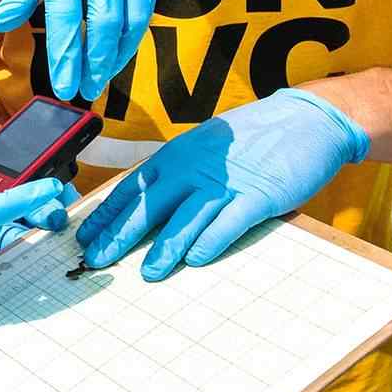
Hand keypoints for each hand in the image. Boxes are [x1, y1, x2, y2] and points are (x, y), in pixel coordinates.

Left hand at [0, 0, 161, 101]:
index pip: (66, 17)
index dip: (67, 56)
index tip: (65, 88)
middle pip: (106, 22)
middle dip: (97, 62)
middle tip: (87, 90)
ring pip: (133, 16)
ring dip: (119, 52)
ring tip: (102, 75)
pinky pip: (146, 2)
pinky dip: (133, 30)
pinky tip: (118, 48)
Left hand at [76, 89, 369, 278]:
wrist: (306, 118)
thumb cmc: (252, 139)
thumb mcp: (204, 149)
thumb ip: (178, 174)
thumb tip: (148, 206)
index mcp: (176, 156)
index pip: (131, 188)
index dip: (107, 214)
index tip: (85, 236)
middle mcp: (193, 167)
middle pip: (148, 205)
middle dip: (120, 234)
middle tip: (98, 260)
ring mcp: (225, 182)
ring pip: (185, 218)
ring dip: (164, 248)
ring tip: (147, 273)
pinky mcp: (257, 195)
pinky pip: (228, 222)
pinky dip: (211, 241)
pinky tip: (196, 261)